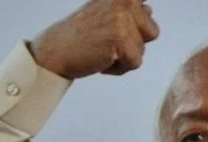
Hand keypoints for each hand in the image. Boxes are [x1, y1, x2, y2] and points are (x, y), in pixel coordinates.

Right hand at [30, 0, 159, 78]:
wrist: (55, 51)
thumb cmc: (78, 35)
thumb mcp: (104, 13)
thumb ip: (128, 11)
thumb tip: (149, 9)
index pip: (148, 10)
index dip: (142, 22)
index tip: (126, 31)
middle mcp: (124, 1)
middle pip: (152, 32)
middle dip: (135, 43)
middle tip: (110, 42)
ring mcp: (122, 18)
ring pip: (142, 50)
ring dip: (124, 57)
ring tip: (103, 50)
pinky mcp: (120, 38)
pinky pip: (135, 63)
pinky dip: (119, 68)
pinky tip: (102, 59)